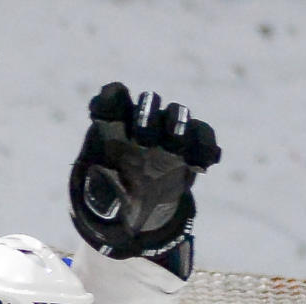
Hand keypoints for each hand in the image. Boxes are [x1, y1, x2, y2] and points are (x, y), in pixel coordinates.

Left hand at [69, 83, 221, 268]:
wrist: (143, 197)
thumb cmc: (116, 186)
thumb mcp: (101, 193)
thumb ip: (101, 193)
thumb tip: (110, 202)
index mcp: (115, 124)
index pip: (112, 100)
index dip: (111, 99)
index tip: (105, 113)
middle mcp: (144, 120)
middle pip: (148, 103)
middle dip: (147, 117)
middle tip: (142, 140)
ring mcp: (170, 129)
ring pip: (178, 115)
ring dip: (177, 127)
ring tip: (176, 148)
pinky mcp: (192, 143)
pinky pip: (203, 137)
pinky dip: (204, 149)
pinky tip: (201, 166)